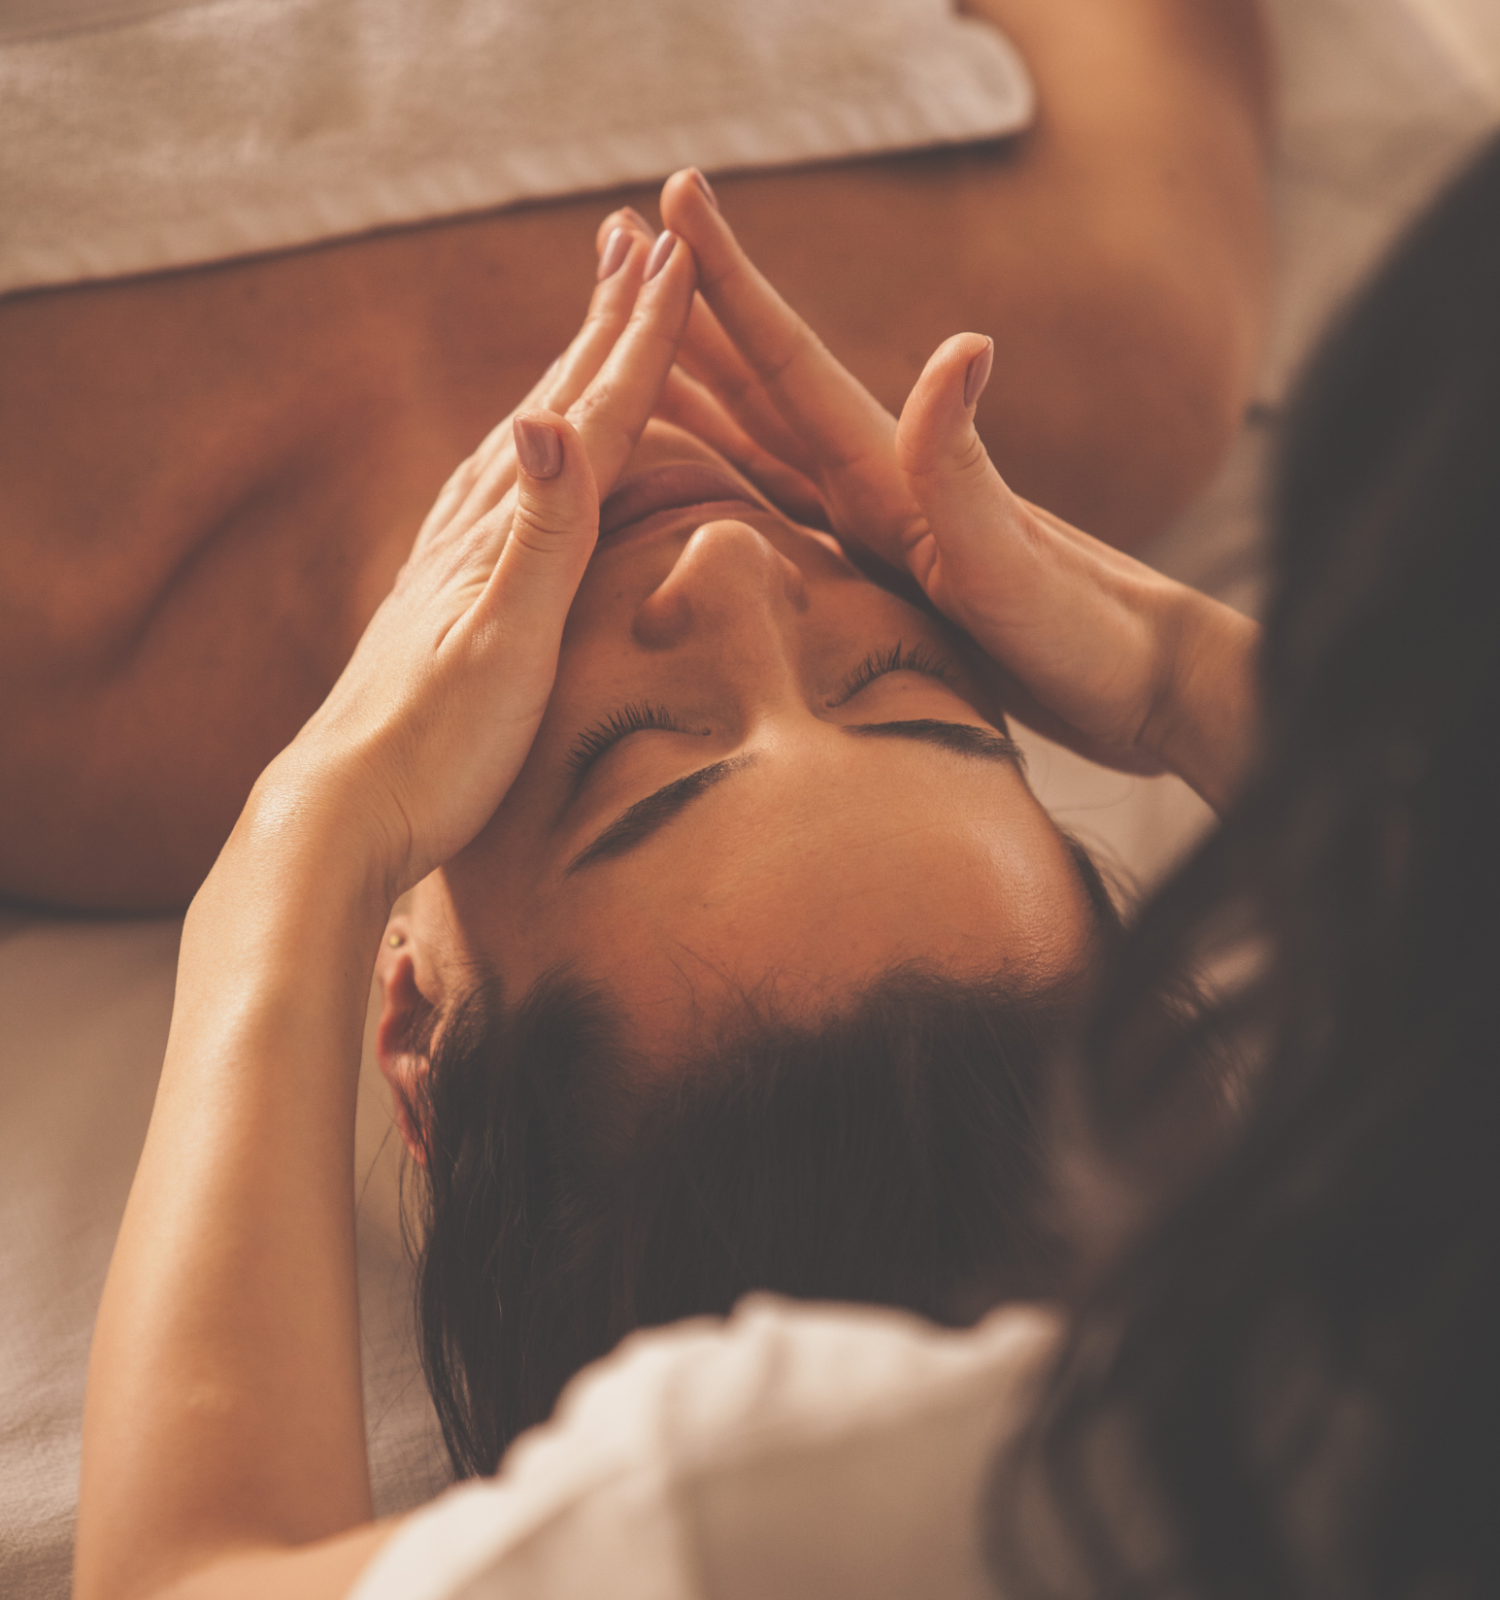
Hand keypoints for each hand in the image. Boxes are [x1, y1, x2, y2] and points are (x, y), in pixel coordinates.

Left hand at [254, 229, 698, 896]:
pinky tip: (520, 454)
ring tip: (594, 324)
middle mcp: (474, 530)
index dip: (638, 340)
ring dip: (568, 374)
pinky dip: (529, 450)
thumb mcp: (502, 645)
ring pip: (525, 441)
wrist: (344, 812)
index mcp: (505, 534)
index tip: (677, 257)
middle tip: (640, 240)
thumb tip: (546, 419)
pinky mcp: (443, 599)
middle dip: (605, 323)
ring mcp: (454, 561)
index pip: (590, 416)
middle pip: (555, 404)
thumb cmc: (435, 750)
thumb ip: (537, 538)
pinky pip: (497, 495)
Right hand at [620, 172, 1256, 810]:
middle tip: (614, 245)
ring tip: (630, 345)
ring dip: (697, 387)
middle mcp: (876, 485)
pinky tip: (700, 476)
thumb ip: (964, 470)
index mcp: (889, 474)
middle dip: (687, 314)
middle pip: (758, 383)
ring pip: (759, 440)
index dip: (726, 284)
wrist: (1142, 686)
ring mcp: (879, 527)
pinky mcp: (884, 574)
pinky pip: (777, 511)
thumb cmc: (1085, 636)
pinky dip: (725, 479)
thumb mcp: (1013, 563)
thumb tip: (961, 343)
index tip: (669, 197)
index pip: (788, 363)